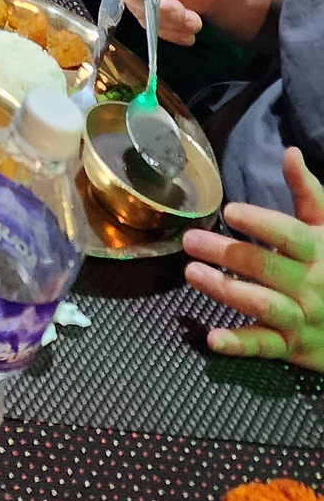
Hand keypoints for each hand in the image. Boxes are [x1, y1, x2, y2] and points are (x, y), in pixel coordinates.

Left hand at [183, 148, 323, 368]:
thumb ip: (308, 192)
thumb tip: (290, 152)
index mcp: (319, 251)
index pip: (288, 235)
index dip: (261, 223)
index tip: (230, 210)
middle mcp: (309, 285)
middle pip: (265, 267)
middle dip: (226, 253)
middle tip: (190, 240)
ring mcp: (300, 318)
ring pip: (261, 305)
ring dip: (225, 291)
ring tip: (192, 272)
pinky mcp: (293, 347)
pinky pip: (264, 347)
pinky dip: (238, 345)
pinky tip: (212, 339)